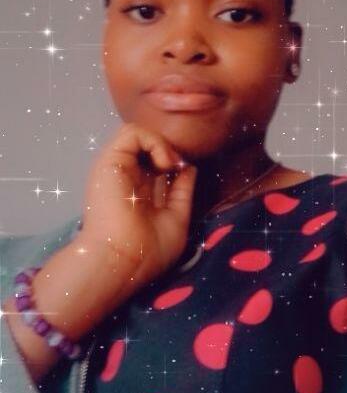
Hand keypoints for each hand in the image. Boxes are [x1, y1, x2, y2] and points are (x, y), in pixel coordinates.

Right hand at [79, 121, 197, 290]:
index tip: (184, 174)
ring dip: (161, 144)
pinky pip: (131, 131)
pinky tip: (163, 163)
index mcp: (138, 192)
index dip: (173, 162)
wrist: (123, 260)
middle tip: (176, 168)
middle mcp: (126, 177)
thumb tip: (189, 167)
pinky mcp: (110, 159)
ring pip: (139, 134)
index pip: (155, 164)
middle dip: (168, 150)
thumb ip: (182, 192)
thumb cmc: (148, 250)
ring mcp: (117, 167)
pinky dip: (153, 141)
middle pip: (148, 147)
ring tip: (169, 165)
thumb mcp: (176, 219)